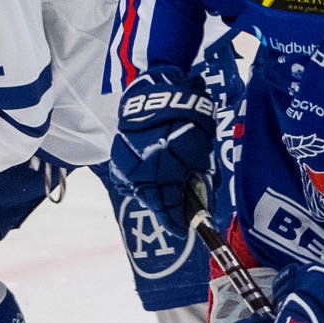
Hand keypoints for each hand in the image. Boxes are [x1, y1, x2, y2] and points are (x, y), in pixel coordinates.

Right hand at [109, 67, 212, 232]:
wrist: (160, 91)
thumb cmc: (188, 118)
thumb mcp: (202, 150)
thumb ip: (202, 178)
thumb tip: (204, 201)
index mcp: (165, 172)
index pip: (171, 208)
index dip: (179, 222)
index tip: (186, 231)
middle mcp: (143, 172)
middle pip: (154, 203)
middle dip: (167, 213)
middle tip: (177, 220)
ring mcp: (128, 164)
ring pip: (140, 192)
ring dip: (153, 198)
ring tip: (165, 201)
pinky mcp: (119, 155)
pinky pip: (127, 179)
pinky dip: (139, 184)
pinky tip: (148, 183)